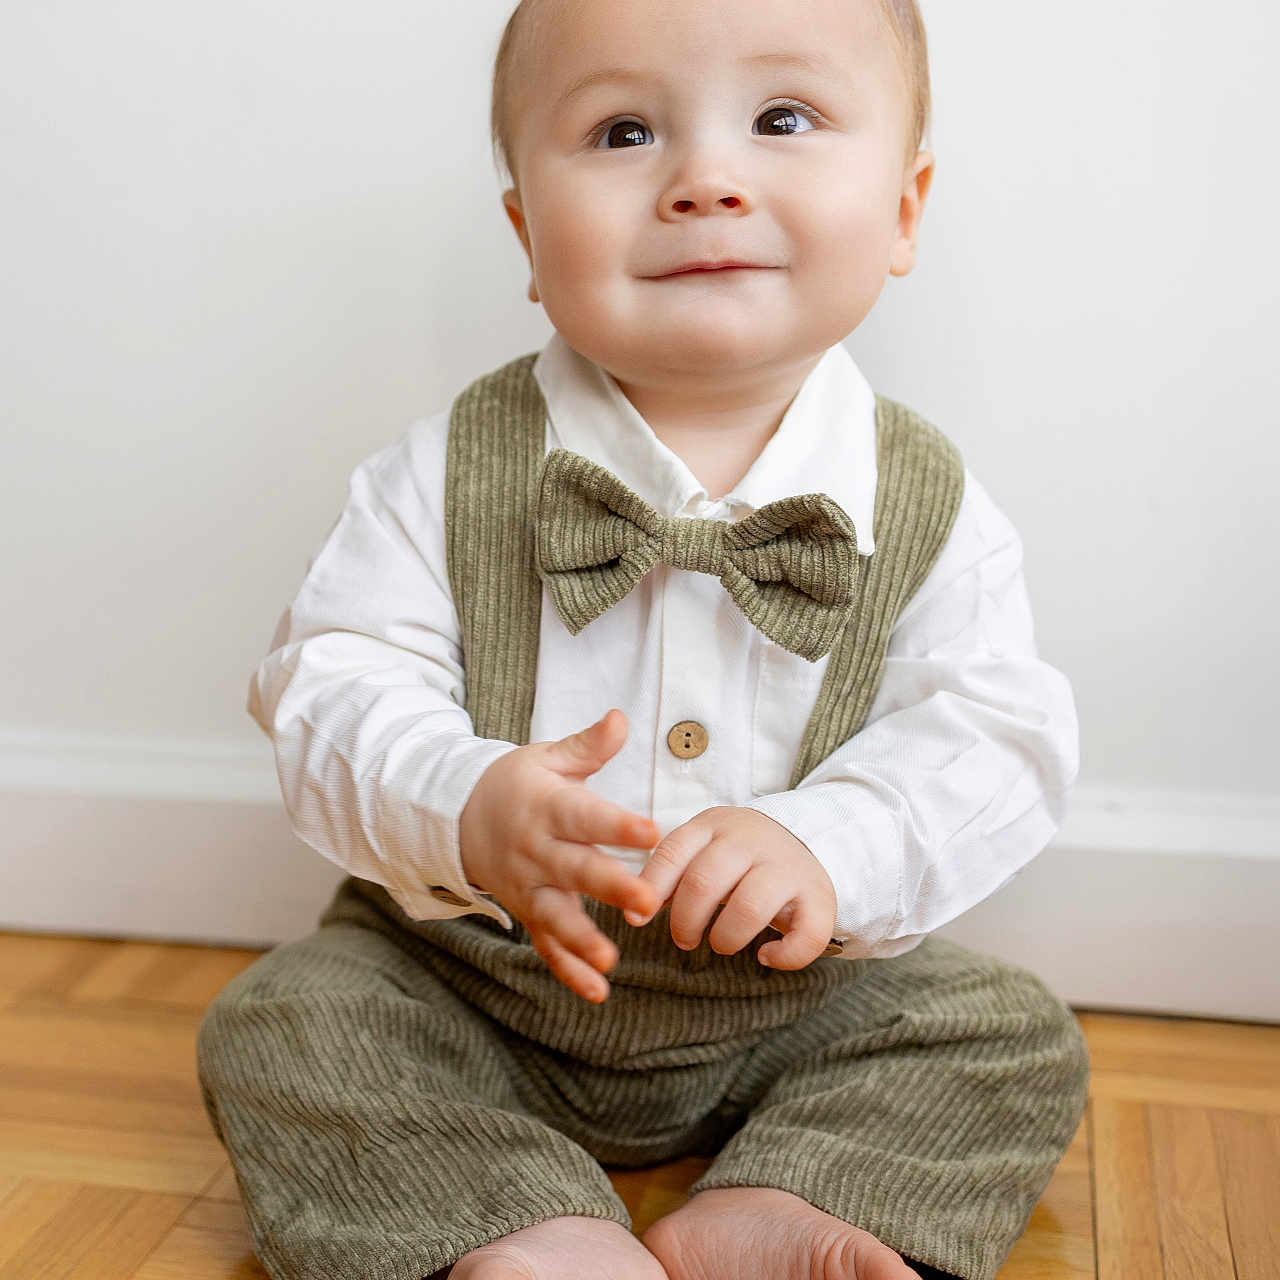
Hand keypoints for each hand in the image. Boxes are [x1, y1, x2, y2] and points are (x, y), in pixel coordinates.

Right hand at [458, 708, 660, 1003]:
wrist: (457, 817)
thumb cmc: (518, 784)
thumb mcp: (547, 758)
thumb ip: (588, 746)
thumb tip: (621, 719)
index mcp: (547, 807)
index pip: (586, 816)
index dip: (618, 824)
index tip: (652, 832)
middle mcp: (536, 850)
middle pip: (577, 870)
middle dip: (612, 888)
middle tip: (649, 902)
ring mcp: (529, 886)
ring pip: (556, 916)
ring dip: (583, 940)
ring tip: (611, 961)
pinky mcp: (527, 911)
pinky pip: (546, 946)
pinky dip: (568, 971)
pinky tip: (598, 992)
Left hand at [631, 806, 837, 968]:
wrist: (807, 838)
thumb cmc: (738, 856)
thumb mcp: (703, 848)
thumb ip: (671, 873)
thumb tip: (636, 911)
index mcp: (713, 825)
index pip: (672, 852)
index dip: (650, 889)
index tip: (637, 920)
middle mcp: (750, 840)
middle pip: (704, 883)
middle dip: (685, 922)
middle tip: (685, 939)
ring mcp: (787, 866)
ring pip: (749, 907)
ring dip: (726, 938)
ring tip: (721, 944)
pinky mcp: (819, 895)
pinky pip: (806, 934)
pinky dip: (784, 956)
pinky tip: (767, 957)